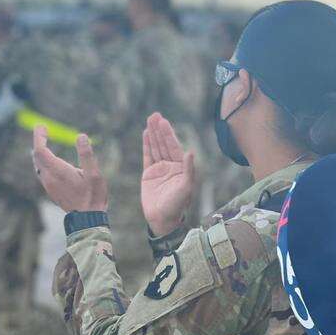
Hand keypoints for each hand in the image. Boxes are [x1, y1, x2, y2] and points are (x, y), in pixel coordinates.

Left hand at [32, 126, 107, 212]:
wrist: (88, 219)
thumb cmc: (93, 196)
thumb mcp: (94, 174)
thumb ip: (87, 154)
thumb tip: (81, 136)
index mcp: (57, 171)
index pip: (40, 150)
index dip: (39, 137)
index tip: (42, 126)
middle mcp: (49, 178)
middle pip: (36, 156)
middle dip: (38, 142)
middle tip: (43, 129)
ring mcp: (48, 186)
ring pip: (38, 165)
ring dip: (40, 152)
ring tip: (44, 141)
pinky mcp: (51, 191)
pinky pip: (42, 172)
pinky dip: (43, 161)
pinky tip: (51, 160)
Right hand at [141, 113, 195, 235]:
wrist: (162, 219)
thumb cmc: (177, 205)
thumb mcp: (185, 187)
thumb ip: (188, 169)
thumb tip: (190, 152)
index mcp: (180, 167)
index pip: (173, 147)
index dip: (168, 134)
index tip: (163, 121)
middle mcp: (170, 166)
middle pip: (164, 144)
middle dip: (159, 130)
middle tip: (154, 115)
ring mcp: (159, 169)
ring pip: (155, 147)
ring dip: (152, 134)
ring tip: (149, 120)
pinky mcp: (148, 174)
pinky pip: (147, 156)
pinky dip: (146, 145)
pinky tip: (145, 134)